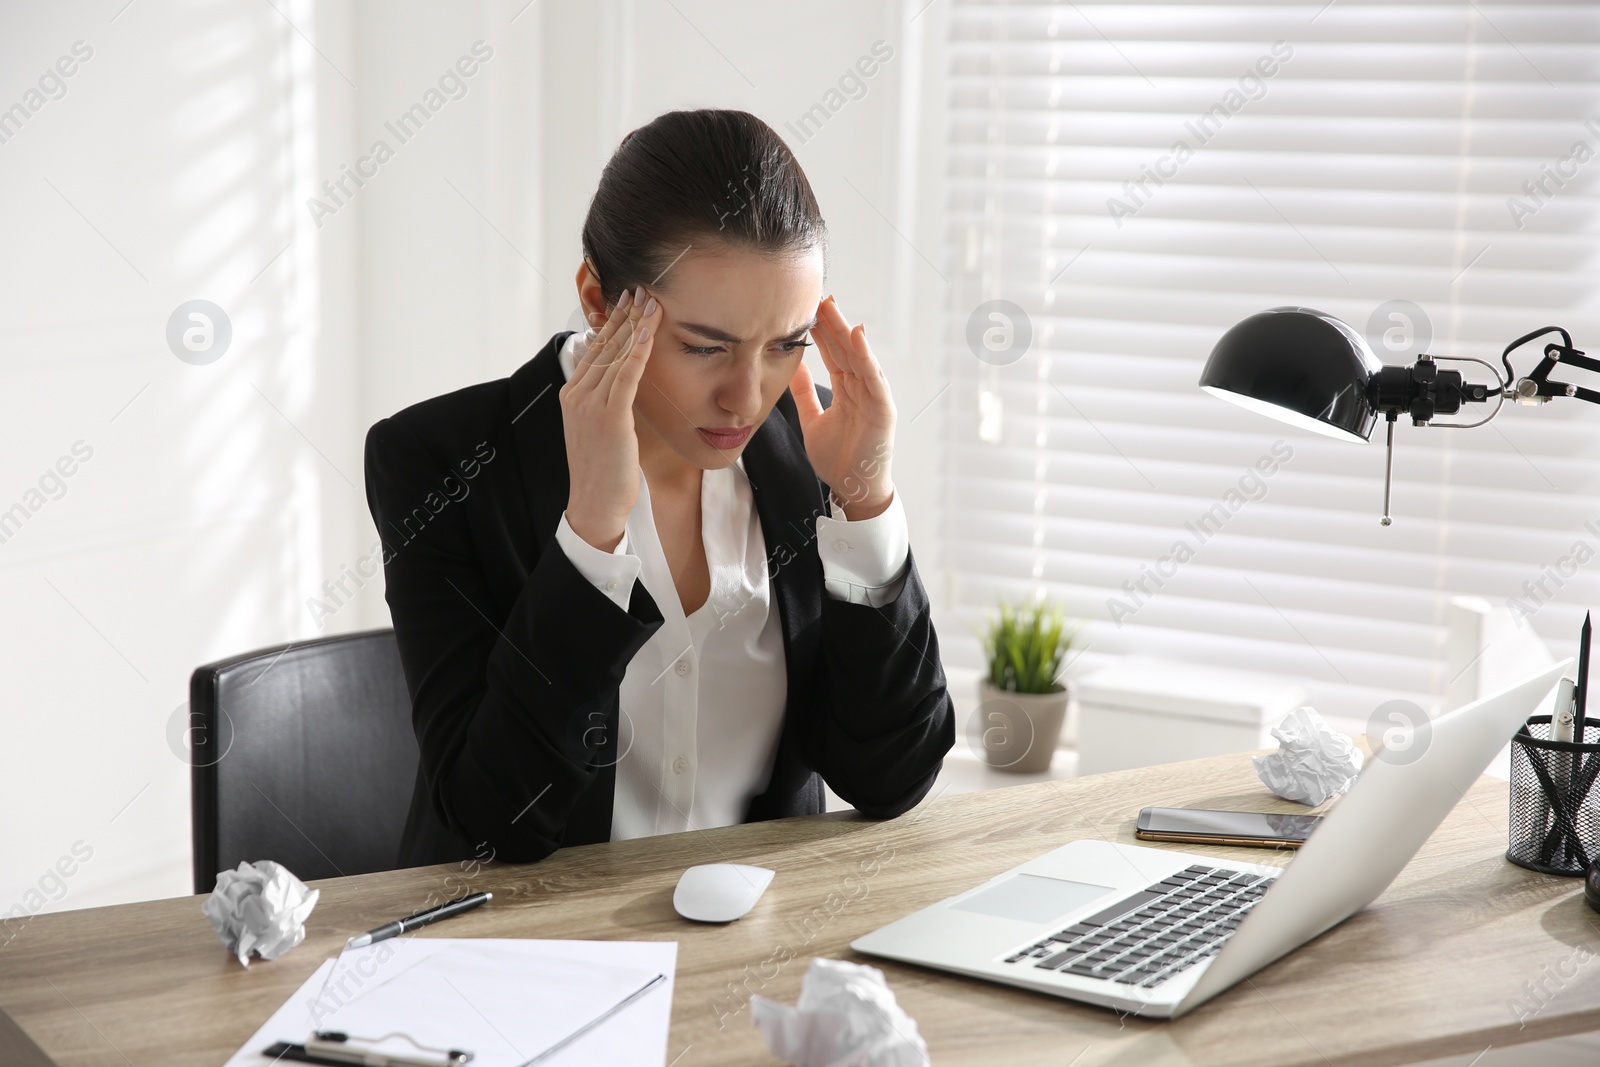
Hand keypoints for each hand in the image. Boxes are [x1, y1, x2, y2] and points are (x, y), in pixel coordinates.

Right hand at [560, 285, 662, 550]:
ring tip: (651, 300)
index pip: (595, 349)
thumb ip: (607, 399)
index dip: (613, 323)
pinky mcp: (609, 417)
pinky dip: (639, 350)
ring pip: (615, 354)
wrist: (595, 505)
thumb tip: (618, 376)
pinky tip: (650, 331)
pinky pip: (626, 375)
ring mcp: (590, 404)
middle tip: (641, 288)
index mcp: (573, 394)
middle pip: (604, 345)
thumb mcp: (601, 428)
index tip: (628, 301)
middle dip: (624, 315)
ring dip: (635, 325)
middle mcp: (577, 394)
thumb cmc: (605, 471)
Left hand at [789, 294, 895, 519]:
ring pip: (859, 357)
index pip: (834, 354)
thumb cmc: (837, 460)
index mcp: (848, 391)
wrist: (852, 489)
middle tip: (818, 297)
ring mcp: (874, 398)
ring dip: (846, 332)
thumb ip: (804, 395)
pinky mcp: (883, 410)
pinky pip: (874, 379)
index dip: (822, 332)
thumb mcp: (812, 421)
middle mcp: (862, 389)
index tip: (808, 309)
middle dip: (833, 324)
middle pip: (846, 350)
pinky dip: (866, 357)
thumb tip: (790, 369)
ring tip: (833, 307)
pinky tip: (857, 336)